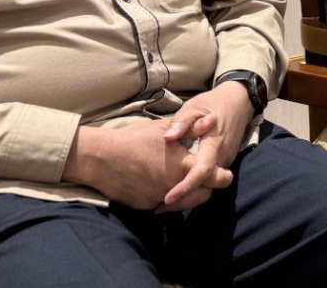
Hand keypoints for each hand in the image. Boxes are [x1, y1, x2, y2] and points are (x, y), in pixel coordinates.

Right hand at [64, 117, 232, 211]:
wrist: (101, 158)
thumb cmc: (134, 139)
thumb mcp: (165, 129)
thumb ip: (192, 128)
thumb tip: (213, 121)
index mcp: (183, 166)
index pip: (214, 178)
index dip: (223, 177)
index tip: (226, 174)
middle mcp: (174, 186)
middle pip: (203, 196)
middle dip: (209, 189)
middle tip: (211, 180)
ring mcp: (159, 198)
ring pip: (184, 203)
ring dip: (190, 195)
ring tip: (191, 182)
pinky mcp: (146, 206)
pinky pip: (165, 205)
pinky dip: (170, 198)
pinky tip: (169, 187)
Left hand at [158, 82, 255, 210]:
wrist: (239, 102)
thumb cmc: (212, 104)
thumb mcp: (194, 107)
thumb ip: (181, 122)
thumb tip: (167, 137)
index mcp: (213, 143)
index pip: (202, 170)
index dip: (186, 186)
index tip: (167, 198)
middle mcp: (222, 157)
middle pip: (205, 186)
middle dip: (184, 200)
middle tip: (158, 208)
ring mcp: (225, 161)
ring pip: (208, 186)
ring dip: (189, 196)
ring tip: (162, 203)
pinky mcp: (224, 162)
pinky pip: (210, 180)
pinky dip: (195, 187)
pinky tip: (178, 188)